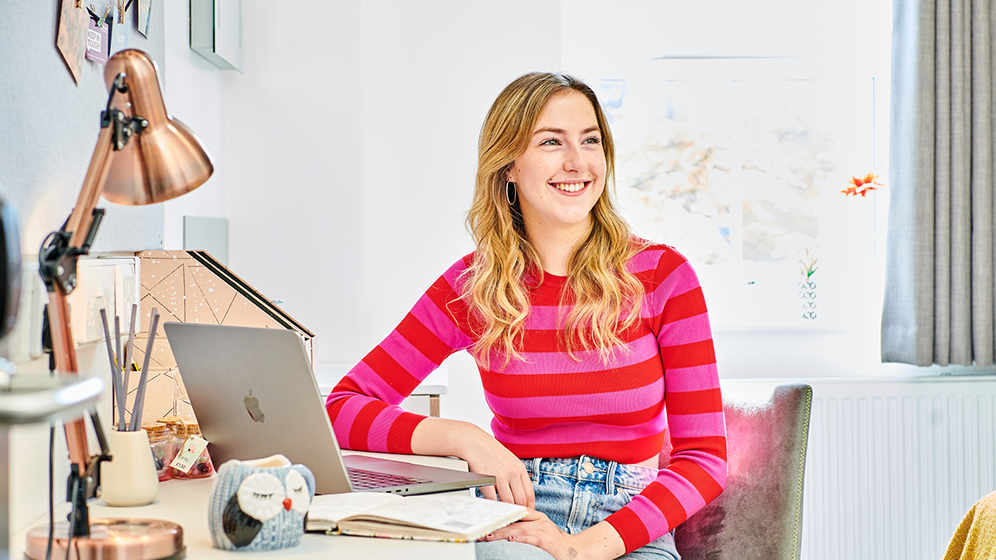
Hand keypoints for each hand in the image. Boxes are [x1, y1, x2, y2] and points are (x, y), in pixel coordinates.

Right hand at [410, 418, 533, 507]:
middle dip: (518, 512)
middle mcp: (513, 472)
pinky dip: (492, 507)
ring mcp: (500, 476)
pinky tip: (491, 509)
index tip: (525, 514)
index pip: (529, 494)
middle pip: (520, 500)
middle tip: (514, 519)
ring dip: (506, 511)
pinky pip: (492, 499)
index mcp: (520, 468)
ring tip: (503, 517)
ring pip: (508, 502)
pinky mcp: (487, 479)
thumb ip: (515, 475)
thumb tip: (519, 493)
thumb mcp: (508, 460)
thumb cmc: (489, 451)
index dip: (529, 507)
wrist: (473, 441)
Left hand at [485, 510, 577, 559]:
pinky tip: (510, 539)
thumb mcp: (540, 531)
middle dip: (497, 525)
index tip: (485, 518)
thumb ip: (525, 528)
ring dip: (503, 533)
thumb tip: (505, 529)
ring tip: (490, 535)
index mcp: (538, 516)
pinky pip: (532, 539)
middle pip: (514, 521)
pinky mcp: (549, 541)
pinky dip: (521, 538)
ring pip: (520, 529)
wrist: (577, 551)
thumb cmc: (555, 543)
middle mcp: (541, 521)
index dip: (500, 513)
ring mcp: (545, 530)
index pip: (516, 511)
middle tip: (482, 529)